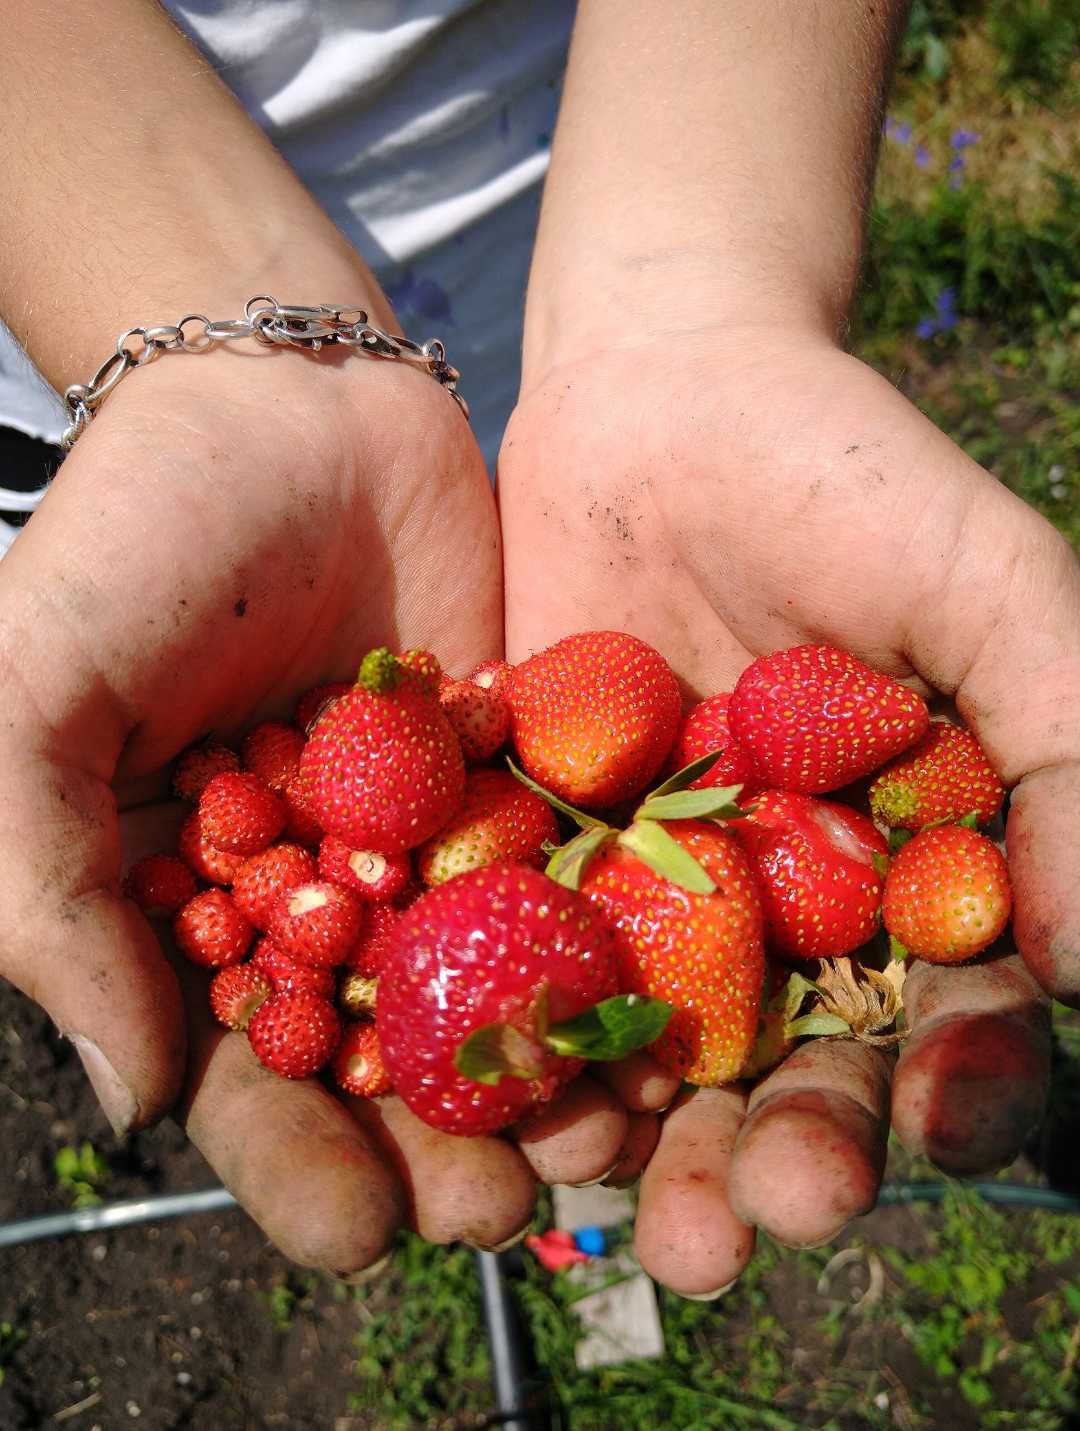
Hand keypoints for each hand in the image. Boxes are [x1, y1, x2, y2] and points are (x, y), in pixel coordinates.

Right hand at [0, 346, 631, 1272]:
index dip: (291, 1160)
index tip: (358, 1230)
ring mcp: (424, 841)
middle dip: (437, 1149)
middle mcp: (313, 898)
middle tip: (507, 1212)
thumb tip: (135, 1097)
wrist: (286, 395)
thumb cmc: (134, 538)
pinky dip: (610, 948)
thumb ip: (47, 889)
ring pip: (489, 989)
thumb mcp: (35, 693)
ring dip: (539, 1073)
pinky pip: (565, 880)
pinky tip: (659, 1015)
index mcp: (185, 908)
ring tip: (599, 1138)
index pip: (236, 1071)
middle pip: (380, 1063)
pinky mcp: (515, 777)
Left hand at [498, 331, 1065, 1292]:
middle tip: (728, 1240)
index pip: (948, 1017)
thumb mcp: (984, 587)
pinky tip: (490, 1095)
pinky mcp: (534, 848)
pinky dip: (508, 1026)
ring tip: (606, 1210)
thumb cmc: (849, 472)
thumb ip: (1063, 752)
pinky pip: (521, 956)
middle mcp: (782, 905)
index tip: (935, 1136)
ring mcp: (650, 889)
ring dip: (633, 1141)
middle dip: (771, 1158)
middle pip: (787, 1068)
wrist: (661, 390)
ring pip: (652, 1047)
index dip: (952, 1088)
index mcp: (910, 871)